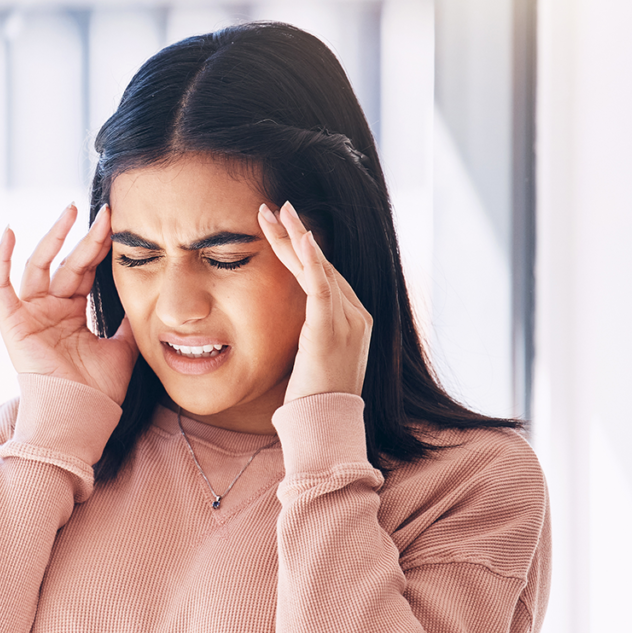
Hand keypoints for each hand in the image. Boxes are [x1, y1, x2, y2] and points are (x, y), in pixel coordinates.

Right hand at [0, 203, 137, 404]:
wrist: (80, 415)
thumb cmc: (100, 390)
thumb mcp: (124, 347)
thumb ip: (129, 321)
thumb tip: (145, 297)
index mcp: (73, 315)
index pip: (85, 272)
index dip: (99, 249)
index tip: (117, 225)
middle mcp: (50, 310)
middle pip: (66, 263)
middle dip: (85, 238)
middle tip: (104, 214)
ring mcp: (30, 314)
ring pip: (38, 265)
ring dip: (52, 237)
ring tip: (71, 212)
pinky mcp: (11, 322)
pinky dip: (0, 259)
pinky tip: (10, 233)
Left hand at [257, 201, 371, 400]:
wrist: (325, 427)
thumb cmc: (315, 401)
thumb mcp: (315, 361)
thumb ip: (312, 337)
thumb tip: (295, 331)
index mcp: (355, 321)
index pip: (326, 275)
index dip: (302, 250)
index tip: (281, 228)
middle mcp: (357, 316)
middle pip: (322, 265)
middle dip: (296, 233)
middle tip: (275, 206)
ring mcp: (348, 322)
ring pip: (318, 269)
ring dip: (295, 237)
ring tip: (274, 212)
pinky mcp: (330, 331)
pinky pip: (321, 288)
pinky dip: (311, 260)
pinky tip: (300, 236)